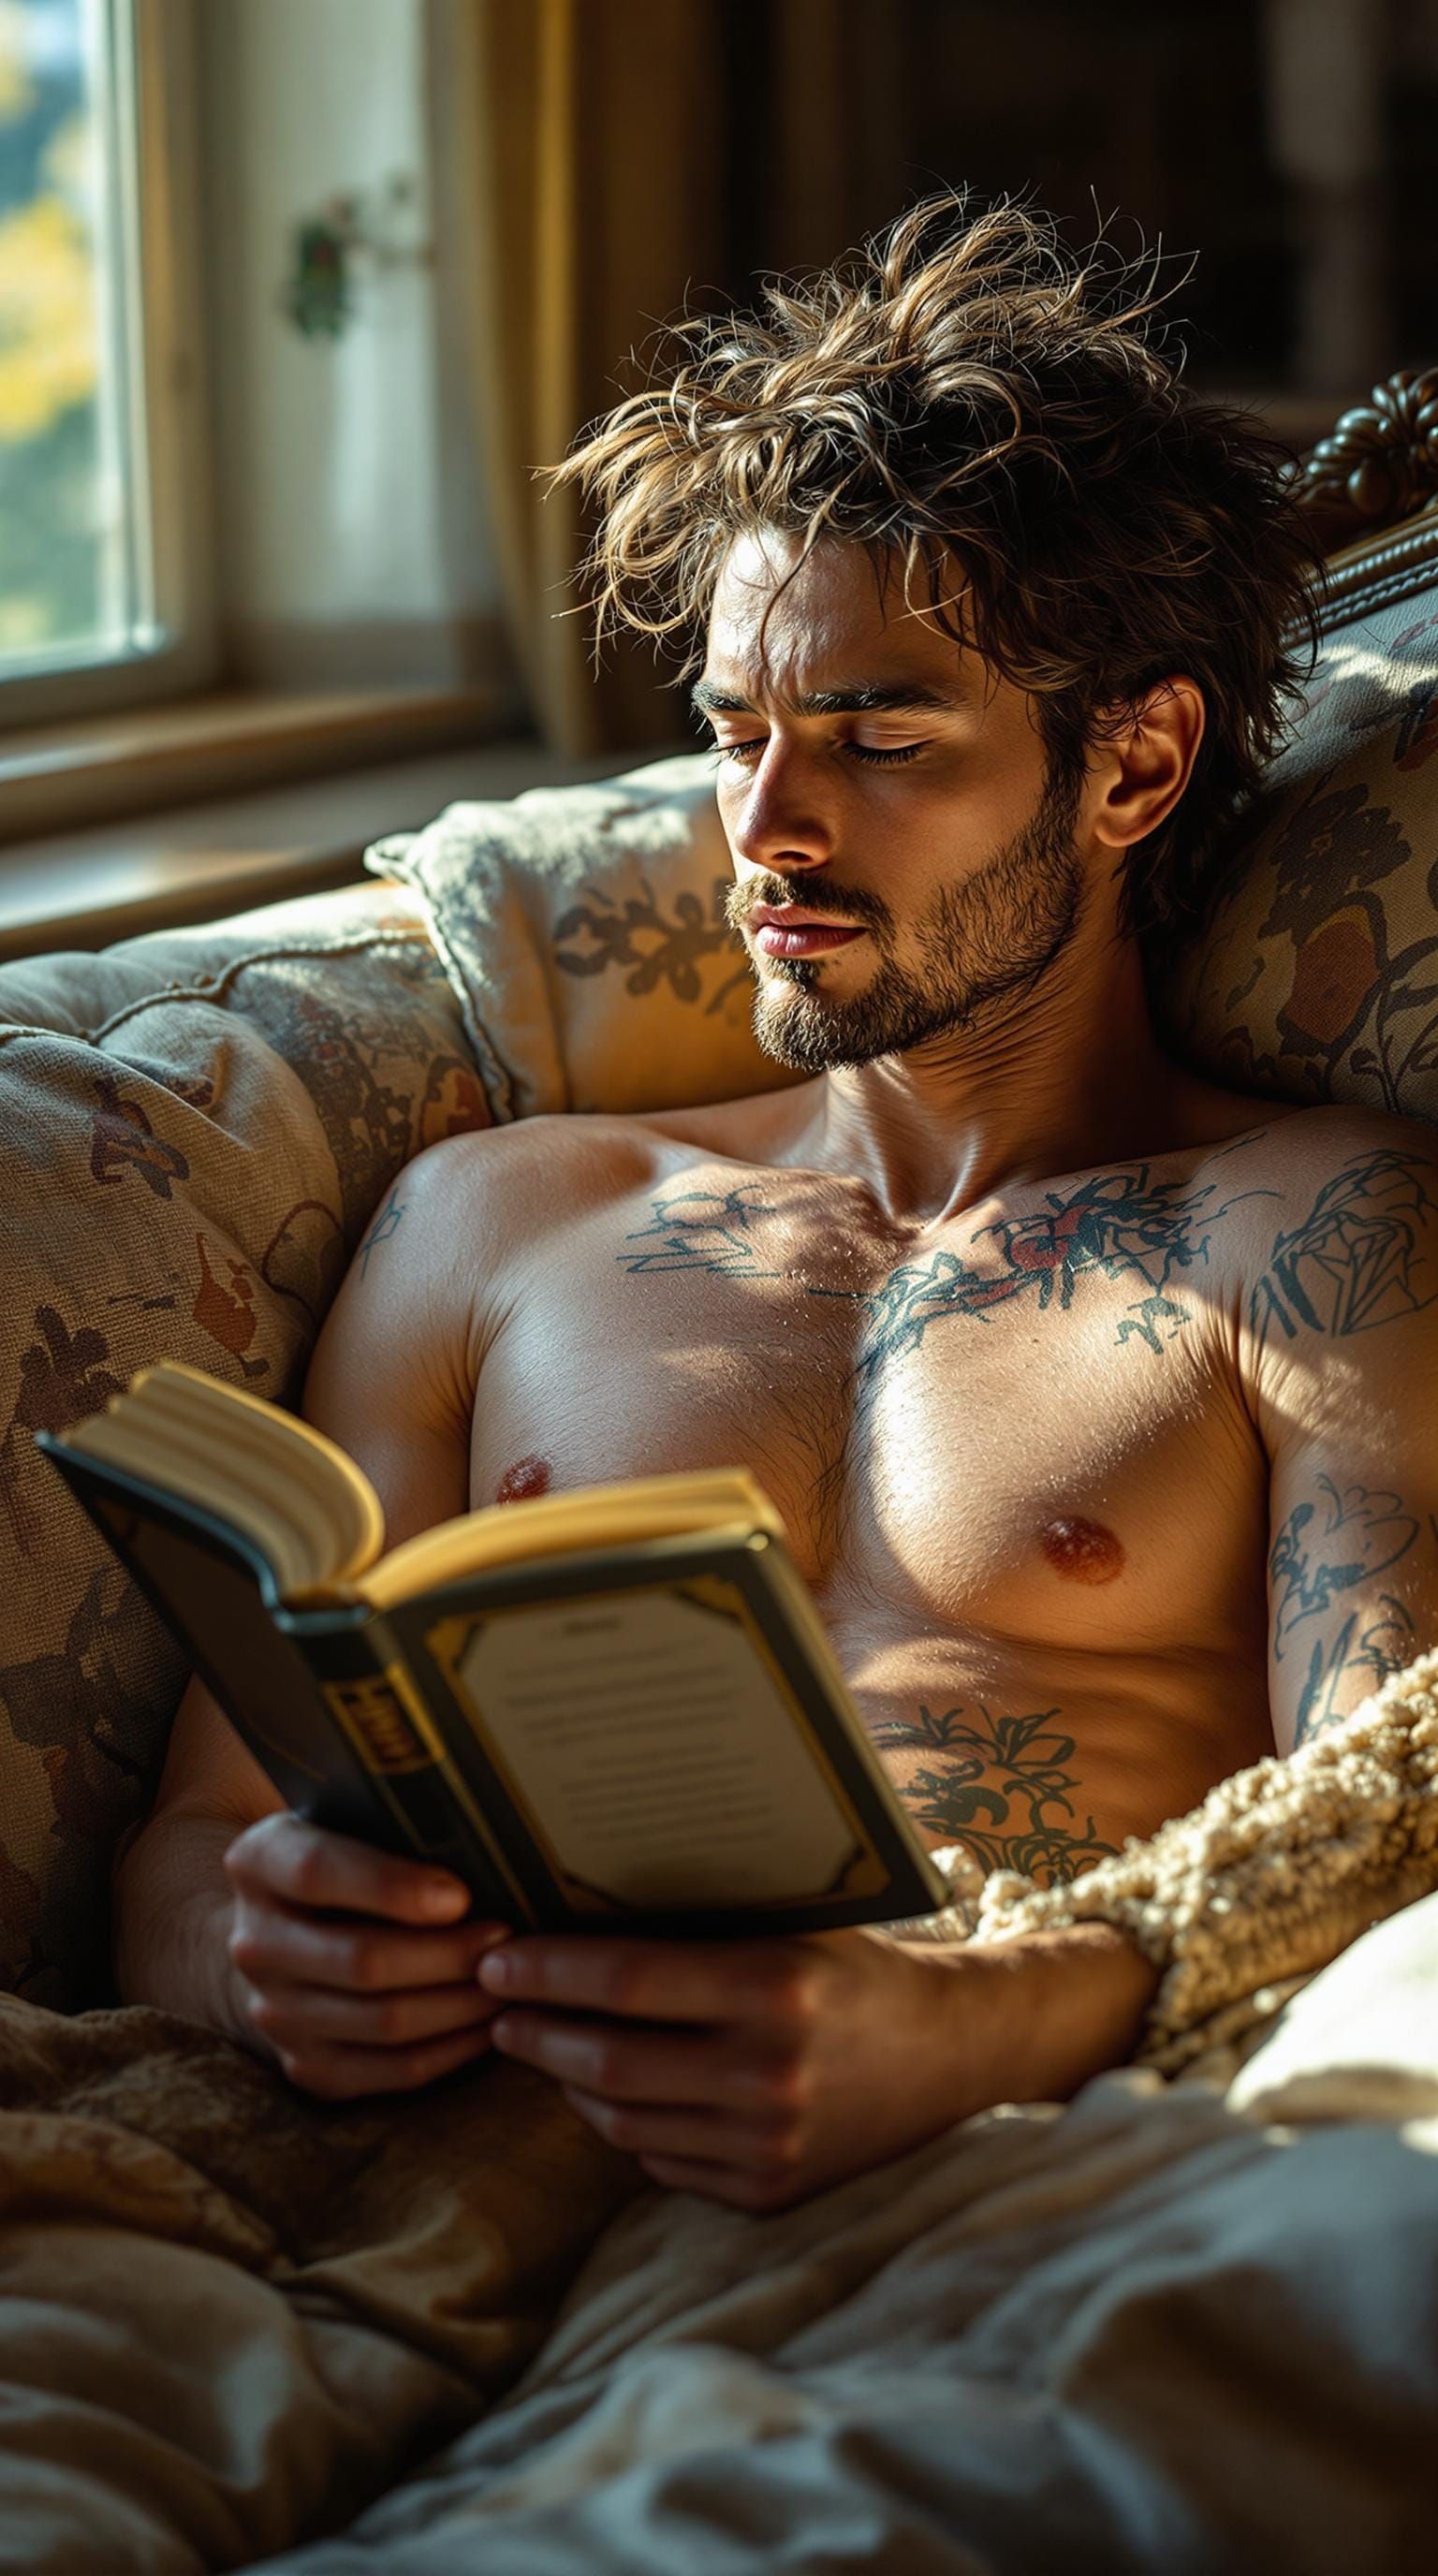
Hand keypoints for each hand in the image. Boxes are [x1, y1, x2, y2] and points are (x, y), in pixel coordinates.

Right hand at [224, 1812, 508, 2098]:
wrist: (285, 1931)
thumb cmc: (346, 1861)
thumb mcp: (349, 1821)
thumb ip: (393, 1828)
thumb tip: (484, 1850)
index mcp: (259, 1863)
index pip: (316, 1872)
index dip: (390, 1887)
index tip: (459, 1896)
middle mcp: (255, 1943)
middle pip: (361, 1961)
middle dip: (449, 1954)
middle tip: (506, 1940)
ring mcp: (275, 2012)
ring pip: (384, 2022)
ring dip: (460, 2004)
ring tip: (508, 1980)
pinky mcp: (308, 2066)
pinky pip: (393, 2071)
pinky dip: (452, 2050)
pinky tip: (490, 2024)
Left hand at [477, 1925, 986, 2210]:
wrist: (952, 2055)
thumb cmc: (856, 1971)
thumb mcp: (789, 1928)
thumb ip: (699, 1929)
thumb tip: (576, 1913)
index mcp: (773, 1988)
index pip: (627, 1980)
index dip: (548, 1971)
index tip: (497, 1961)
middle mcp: (769, 2073)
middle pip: (609, 2060)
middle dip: (536, 2032)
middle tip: (496, 2008)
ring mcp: (768, 2143)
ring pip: (623, 2120)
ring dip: (568, 2083)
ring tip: (544, 2046)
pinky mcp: (768, 2192)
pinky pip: (660, 2162)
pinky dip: (624, 2126)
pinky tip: (610, 2093)